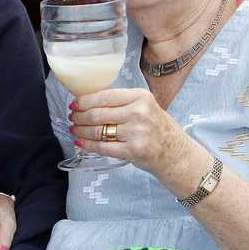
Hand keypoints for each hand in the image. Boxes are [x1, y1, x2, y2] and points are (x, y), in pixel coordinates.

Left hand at [69, 87, 187, 174]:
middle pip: (98, 113)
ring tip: (75, 130)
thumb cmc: (157, 128)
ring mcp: (136, 132)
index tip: (75, 104)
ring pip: (98, 130)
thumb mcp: (145, 106)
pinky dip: (88, 145)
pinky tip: (81, 143)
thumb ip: (122, 102)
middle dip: (79, 116)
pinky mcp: (133, 150)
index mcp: (140, 97)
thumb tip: (88, 100)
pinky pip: (103, 147)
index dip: (85, 101)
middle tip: (73, 118)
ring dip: (81, 131)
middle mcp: (139, 112)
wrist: (175, 153)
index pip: (104, 96)